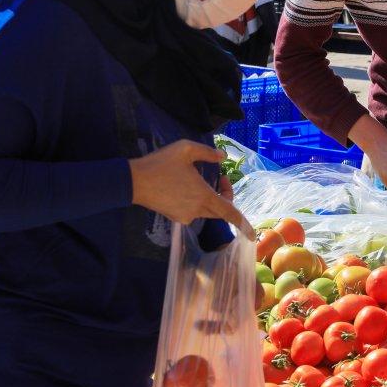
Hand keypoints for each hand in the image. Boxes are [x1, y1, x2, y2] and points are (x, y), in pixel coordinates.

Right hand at [129, 140, 244, 228]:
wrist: (133, 181)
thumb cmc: (161, 164)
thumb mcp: (185, 149)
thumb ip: (207, 152)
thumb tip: (222, 156)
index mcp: (204, 196)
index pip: (230, 213)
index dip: (243, 225)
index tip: (253, 236)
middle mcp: (197, 210)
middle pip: (221, 210)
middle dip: (226, 195)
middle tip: (220, 176)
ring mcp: (185, 216)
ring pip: (207, 210)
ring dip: (211, 198)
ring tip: (202, 179)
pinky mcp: (175, 217)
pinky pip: (194, 211)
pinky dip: (197, 201)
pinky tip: (186, 187)